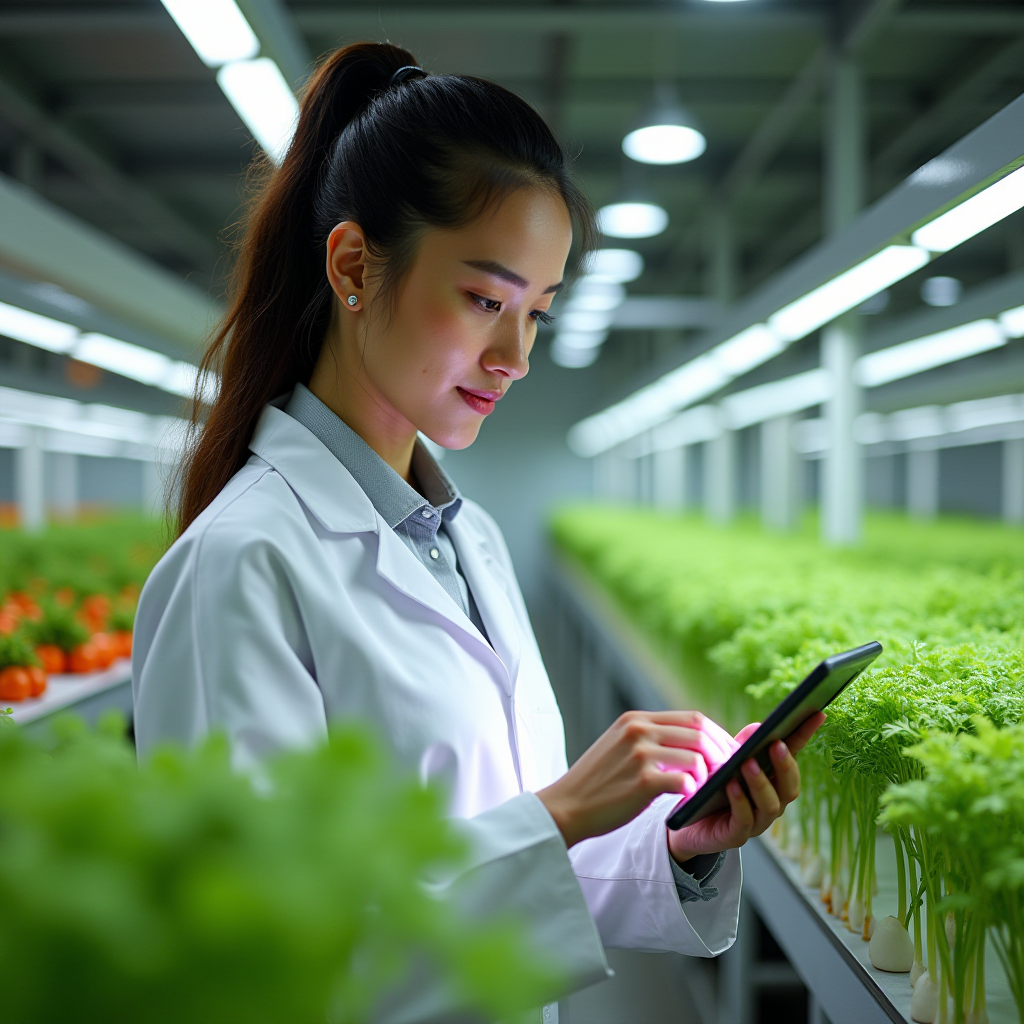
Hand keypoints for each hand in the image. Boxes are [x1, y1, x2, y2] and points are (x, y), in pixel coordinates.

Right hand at [537, 710, 738, 848]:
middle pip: (699, 732)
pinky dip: (694, 791)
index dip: (717, 734)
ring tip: (707, 790)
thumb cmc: (598, 782)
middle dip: (723, 753)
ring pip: (697, 756)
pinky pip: (685, 781)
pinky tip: (690, 801)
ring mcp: (639, 754)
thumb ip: (652, 740)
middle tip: (731, 772)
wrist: (567, 806)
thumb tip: (695, 744)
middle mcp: (638, 730)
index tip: (729, 752)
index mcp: (636, 720)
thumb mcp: (621, 747)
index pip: (692, 717)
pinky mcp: (642, 781)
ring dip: (709, 775)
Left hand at [667, 711, 825, 863]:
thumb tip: (759, 727)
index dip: (805, 736)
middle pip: (789, 787)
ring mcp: (757, 821)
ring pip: (770, 805)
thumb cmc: (712, 788)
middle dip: (785, 765)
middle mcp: (772, 802)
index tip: (816, 713)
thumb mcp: (727, 762)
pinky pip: (744, 820)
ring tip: (748, 763)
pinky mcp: (737, 835)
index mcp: (773, 781)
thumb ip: (743, 747)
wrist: (687, 823)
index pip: (793, 756)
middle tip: (776, 744)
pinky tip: (731, 786)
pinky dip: (740, 802)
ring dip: (761, 783)